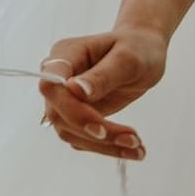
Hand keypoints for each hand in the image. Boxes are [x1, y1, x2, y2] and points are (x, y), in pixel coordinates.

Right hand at [35, 26, 166, 160]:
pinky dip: (106, 147)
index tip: (100, 126)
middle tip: (133, 139)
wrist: (143, 50)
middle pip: (59, 114)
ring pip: (69, 131)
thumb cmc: (137, 47)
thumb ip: (102, 75)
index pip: (51, 86)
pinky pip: (82, 137)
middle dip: (93, 132)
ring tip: (138, 147)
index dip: (70, 109)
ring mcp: (66, 98)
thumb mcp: (127, 58)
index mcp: (65, 56)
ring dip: (102, 145)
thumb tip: (76, 91)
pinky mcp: (77, 113)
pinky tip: (132, 148)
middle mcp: (59, 78)